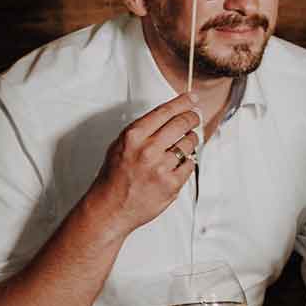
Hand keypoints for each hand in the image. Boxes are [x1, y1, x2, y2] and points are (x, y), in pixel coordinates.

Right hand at [87, 93, 200, 233]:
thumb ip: (142, 131)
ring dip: (191, 140)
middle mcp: (148, 149)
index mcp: (133, 136)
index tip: (192, 98)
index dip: (183, 102)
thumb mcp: (120, 145)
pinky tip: (179, 163)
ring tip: (186, 142)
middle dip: (192, 118)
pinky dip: (187, 162)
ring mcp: (161, 167)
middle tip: (195, 117)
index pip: (165, 111)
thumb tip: (167, 117)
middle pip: (182, 123)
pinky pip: (190, 165)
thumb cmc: (114, 177)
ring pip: (189, 143)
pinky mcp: (172, 183)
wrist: (111, 207)